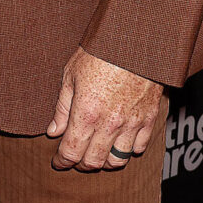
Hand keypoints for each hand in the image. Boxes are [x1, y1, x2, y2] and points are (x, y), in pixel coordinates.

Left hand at [47, 46, 163, 171]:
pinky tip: (119, 143)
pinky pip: (139, 147)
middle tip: (74, 158)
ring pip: (118, 160)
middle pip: (93, 161)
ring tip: (96, 153)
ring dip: (104, 161)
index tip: (57, 161)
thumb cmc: (99, 52)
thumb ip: (62, 107)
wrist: (134, 39)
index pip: (72, 152)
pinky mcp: (149, 118)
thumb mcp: (71, 75)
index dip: (62, 161)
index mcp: (86, 113)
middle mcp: (110, 123)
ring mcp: (132, 123)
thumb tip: (53, 132)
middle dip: (80, 164)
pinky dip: (128, 150)